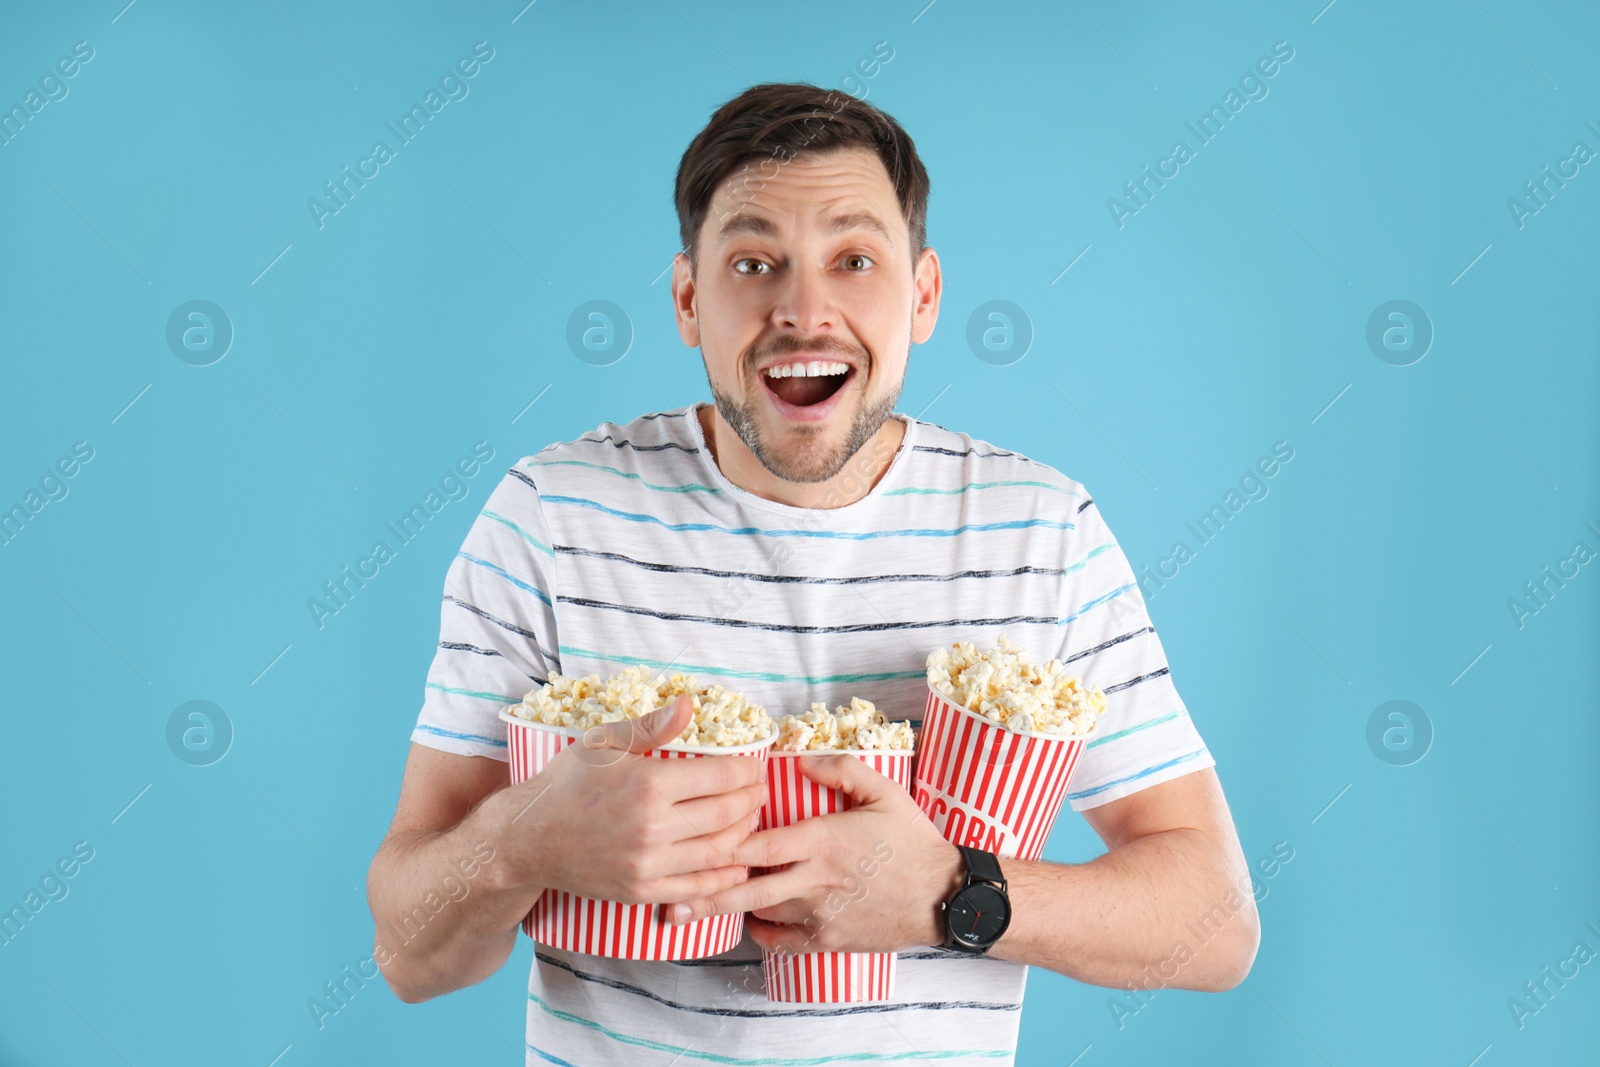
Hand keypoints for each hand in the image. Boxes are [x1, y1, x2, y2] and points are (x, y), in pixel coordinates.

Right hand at [491, 694, 764, 905]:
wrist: (526, 839)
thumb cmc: (565, 783)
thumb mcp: (603, 743)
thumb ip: (651, 726)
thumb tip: (690, 704)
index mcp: (648, 784)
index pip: (721, 777)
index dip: (747, 770)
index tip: (754, 765)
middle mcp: (652, 827)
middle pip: (727, 814)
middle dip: (752, 800)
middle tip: (760, 790)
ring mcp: (647, 864)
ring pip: (718, 851)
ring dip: (744, 834)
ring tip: (750, 818)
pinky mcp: (641, 891)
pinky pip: (696, 888)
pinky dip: (724, 876)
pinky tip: (737, 863)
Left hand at [667, 753, 965, 955]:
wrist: (945, 897)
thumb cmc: (912, 840)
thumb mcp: (884, 791)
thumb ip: (840, 770)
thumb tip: (799, 760)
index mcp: (822, 840)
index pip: (758, 843)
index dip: (723, 842)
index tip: (695, 839)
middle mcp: (814, 880)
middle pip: (747, 887)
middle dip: (707, 891)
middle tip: (671, 895)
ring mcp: (819, 915)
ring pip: (760, 911)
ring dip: (734, 905)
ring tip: (700, 902)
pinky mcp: (827, 941)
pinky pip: (780, 941)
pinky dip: (760, 931)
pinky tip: (750, 920)